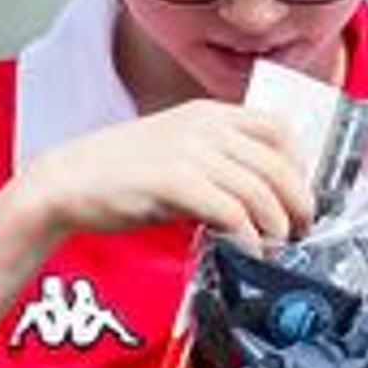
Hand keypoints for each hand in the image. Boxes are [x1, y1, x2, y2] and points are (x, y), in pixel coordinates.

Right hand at [19, 99, 316, 256]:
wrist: (66, 182)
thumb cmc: (121, 175)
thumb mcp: (178, 153)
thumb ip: (219, 164)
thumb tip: (263, 198)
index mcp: (209, 114)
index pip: (279, 127)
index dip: (300, 164)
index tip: (300, 195)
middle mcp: (205, 127)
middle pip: (278, 164)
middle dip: (298, 204)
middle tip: (299, 231)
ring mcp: (189, 152)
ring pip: (260, 191)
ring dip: (276, 227)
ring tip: (273, 248)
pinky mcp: (174, 182)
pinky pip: (231, 212)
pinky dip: (248, 238)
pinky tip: (246, 253)